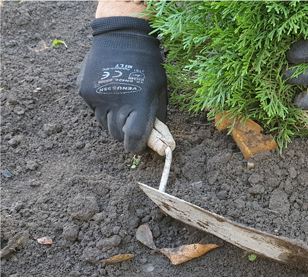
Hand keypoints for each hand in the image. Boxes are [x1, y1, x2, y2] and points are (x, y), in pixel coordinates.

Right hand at [77, 17, 166, 153]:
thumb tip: (155, 138)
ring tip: (121, 105)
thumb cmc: (147, 65)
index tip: (138, 145)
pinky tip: (110, 93)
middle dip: (125, 133)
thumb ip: (156, 116)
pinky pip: (93, 110)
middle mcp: (116, 102)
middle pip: (117, 134)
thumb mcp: (160, 90)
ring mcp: (97, 97)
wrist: (122, 38)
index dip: (136, 145)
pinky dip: (102, 108)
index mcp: (138, 103)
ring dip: (113, 121)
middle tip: (131, 123)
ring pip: (104, 124)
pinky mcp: (84, 92)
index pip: (134, 137)